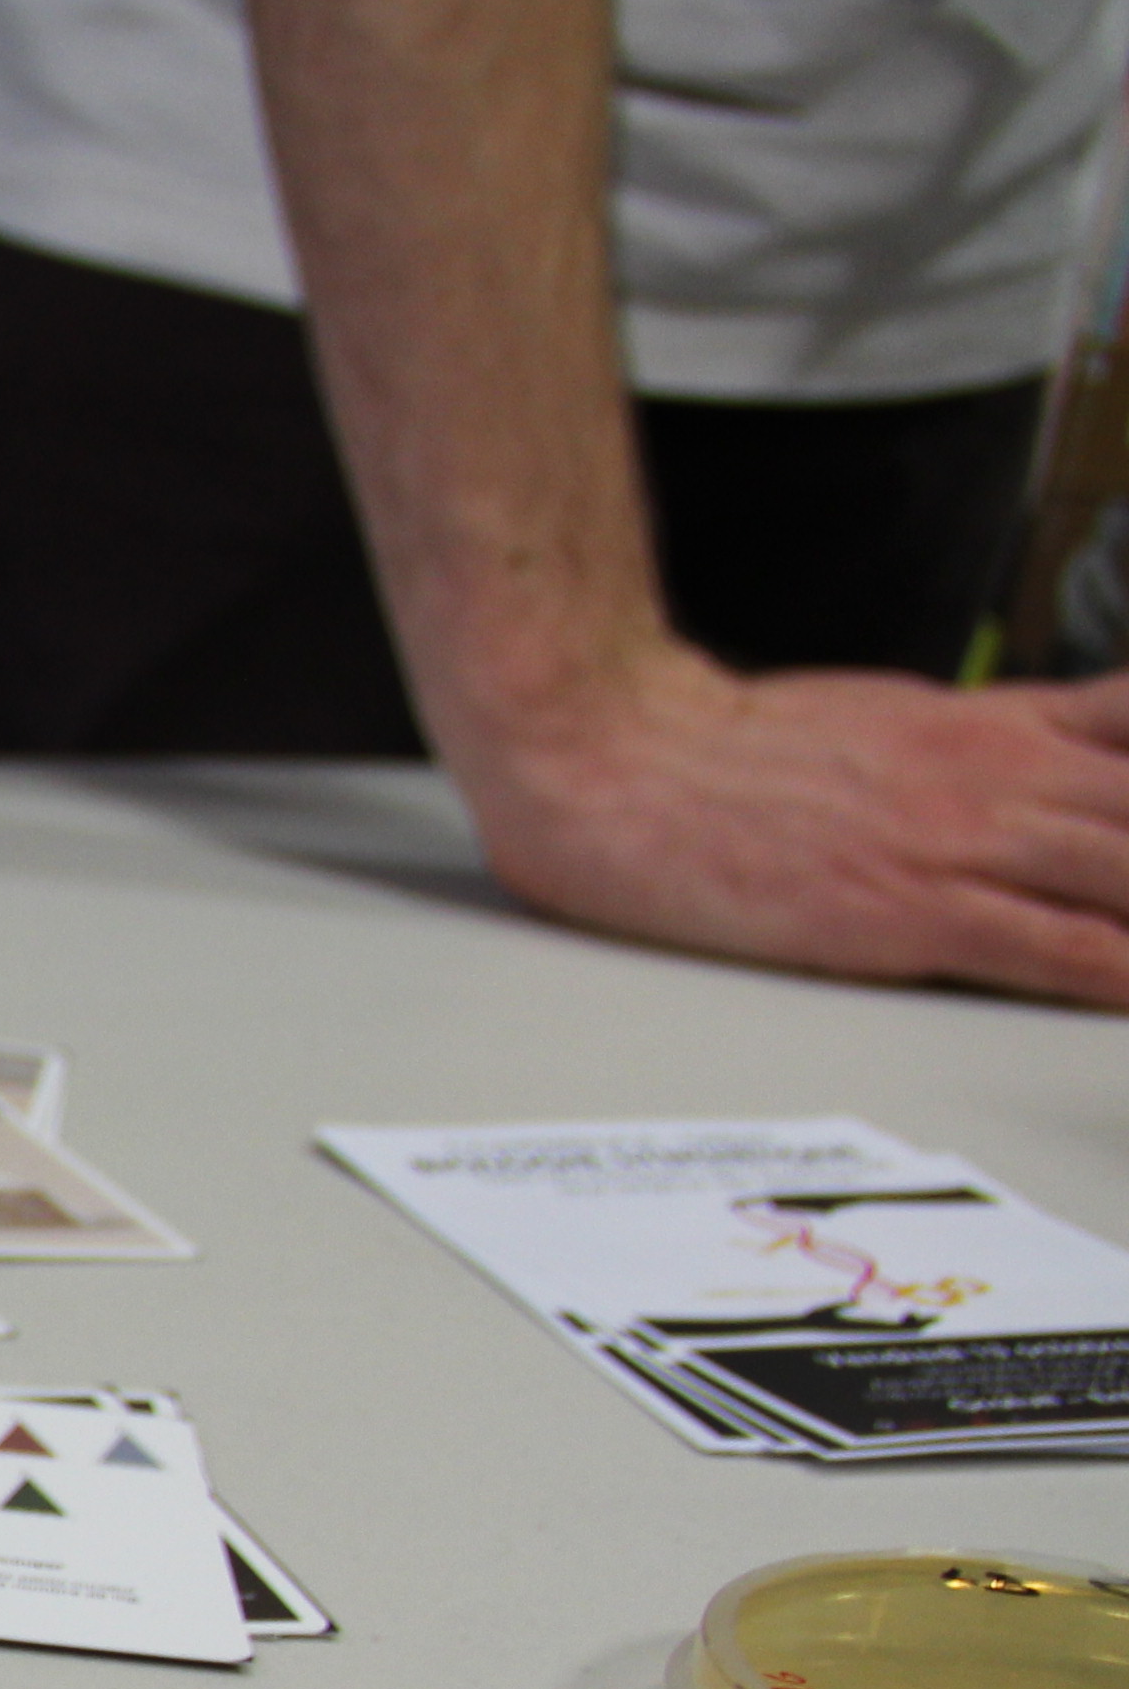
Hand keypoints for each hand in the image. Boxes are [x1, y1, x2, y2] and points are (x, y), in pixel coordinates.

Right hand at [455, 644, 1128, 1008]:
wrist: (610, 754)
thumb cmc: (718, 747)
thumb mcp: (885, 714)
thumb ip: (985, 744)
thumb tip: (1043, 769)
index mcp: (1000, 729)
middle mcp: (1007, 778)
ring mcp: (968, 843)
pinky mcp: (916, 912)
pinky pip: (1065, 951)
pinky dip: (1123, 974)